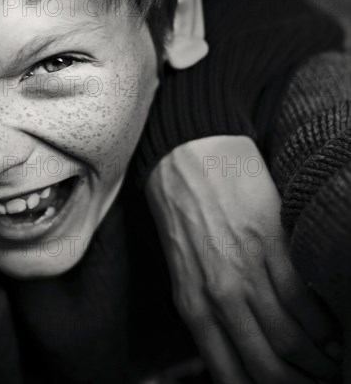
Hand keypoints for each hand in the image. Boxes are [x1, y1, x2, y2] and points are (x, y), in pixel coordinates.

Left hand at [145, 136, 341, 383]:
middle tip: (316, 382)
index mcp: (192, 303)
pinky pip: (305, 300)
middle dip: (297, 383)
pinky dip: (325, 324)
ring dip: (319, 360)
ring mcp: (246, 269)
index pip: (230, 373)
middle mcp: (218, 294)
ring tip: (332, 361)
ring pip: (293, 340)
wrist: (186, 154)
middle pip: (268, 366)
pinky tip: (333, 329)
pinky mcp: (271, 243)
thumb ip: (205, 306)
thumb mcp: (181, 265)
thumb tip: (237, 344)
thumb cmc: (181, 209)